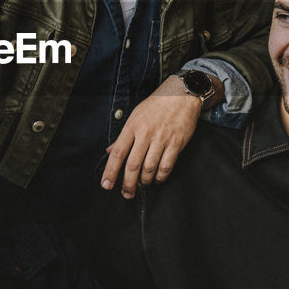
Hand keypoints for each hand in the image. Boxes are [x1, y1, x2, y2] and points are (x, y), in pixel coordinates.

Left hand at [100, 75, 210, 198]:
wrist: (181, 95)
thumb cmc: (157, 105)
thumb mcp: (136, 116)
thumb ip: (124, 136)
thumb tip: (110, 151)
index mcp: (132, 126)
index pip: (118, 153)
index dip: (111, 171)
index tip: (106, 184)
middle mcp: (145, 133)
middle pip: (133, 165)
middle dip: (128, 184)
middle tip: (126, 193)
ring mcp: (162, 139)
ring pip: (149, 168)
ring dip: (144, 182)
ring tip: (142, 185)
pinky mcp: (176, 143)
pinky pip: (166, 166)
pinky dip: (160, 177)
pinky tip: (157, 179)